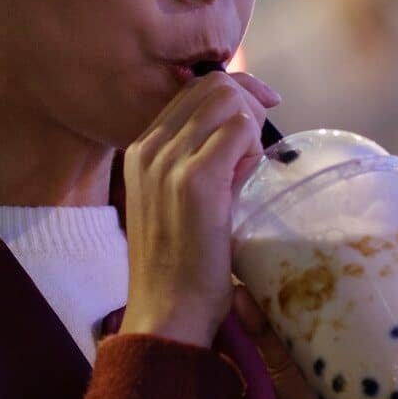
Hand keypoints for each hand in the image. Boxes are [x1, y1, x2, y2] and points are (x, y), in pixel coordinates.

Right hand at [120, 70, 279, 347]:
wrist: (165, 313)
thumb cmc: (178, 266)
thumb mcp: (176, 201)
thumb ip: (200, 161)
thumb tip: (241, 130)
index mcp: (140, 150)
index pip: (191, 90)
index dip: (232, 95)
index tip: (257, 118)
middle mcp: (149, 147)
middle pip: (211, 85)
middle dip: (246, 105)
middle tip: (255, 149)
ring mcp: (168, 161)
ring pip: (226, 99)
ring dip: (249, 126)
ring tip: (246, 169)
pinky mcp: (195, 179)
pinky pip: (239, 129)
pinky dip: (253, 147)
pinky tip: (247, 178)